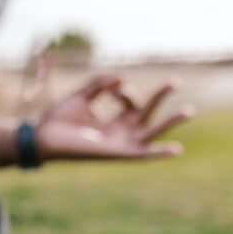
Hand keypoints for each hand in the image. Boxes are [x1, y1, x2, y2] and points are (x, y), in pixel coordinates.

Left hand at [35, 76, 194, 161]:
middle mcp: (118, 132)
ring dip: (169, 122)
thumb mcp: (82, 95)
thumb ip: (101, 84)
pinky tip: (176, 150)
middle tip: (175, 81)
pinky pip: (141, 154)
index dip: (123, 89)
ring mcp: (119, 142)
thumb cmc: (58, 119)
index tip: (111, 86)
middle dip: (159, 97)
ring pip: (150, 132)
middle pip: (146, 113)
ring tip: (189, 111)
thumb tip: (123, 78)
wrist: (43, 137)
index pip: (129, 100)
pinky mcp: (116, 153)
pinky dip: (158, 153)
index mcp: (111, 120)